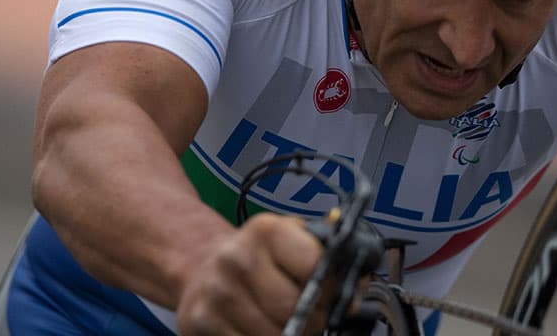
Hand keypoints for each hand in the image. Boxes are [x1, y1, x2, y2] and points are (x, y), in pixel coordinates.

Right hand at [176, 213, 324, 334]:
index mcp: (265, 231)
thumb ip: (325, 256)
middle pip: (294, 309)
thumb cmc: (258, 256)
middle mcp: (236, 259)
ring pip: (274, 335)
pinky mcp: (200, 324)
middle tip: (315, 319)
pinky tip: (266, 330)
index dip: (332, 289)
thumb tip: (356, 286)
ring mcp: (217, 294)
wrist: (203, 266)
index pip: (315, 267)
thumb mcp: (290, 240)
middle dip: (314, 321)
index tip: (336, 298)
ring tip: (290, 325)